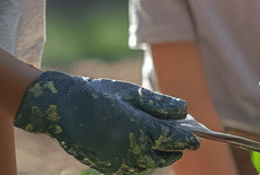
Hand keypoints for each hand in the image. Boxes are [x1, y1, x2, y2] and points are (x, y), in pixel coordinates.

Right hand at [14, 71, 200, 174]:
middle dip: (173, 148)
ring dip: (158, 153)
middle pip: (162, 156)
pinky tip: (140, 142)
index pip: (172, 139)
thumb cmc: (98, 94)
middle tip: (181, 137)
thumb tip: (183, 111)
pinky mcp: (107, 167)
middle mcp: (129, 150)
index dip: (187, 139)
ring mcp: (117, 162)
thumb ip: (159, 104)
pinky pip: (132, 165)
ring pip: (148, 163)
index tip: (197, 138)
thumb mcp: (131, 93)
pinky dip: (141, 157)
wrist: (62, 108)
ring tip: (160, 137)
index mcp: (138, 128)